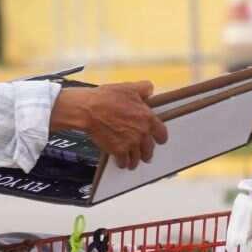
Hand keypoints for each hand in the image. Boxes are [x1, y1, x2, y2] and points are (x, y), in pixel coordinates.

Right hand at [52, 82, 168, 169]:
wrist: (89, 110)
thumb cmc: (107, 98)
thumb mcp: (129, 88)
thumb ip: (143, 88)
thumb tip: (150, 90)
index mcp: (148, 118)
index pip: (162, 134)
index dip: (160, 138)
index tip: (158, 140)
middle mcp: (142, 133)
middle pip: (150, 149)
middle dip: (146, 152)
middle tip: (144, 154)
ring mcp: (131, 143)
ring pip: (137, 158)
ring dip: (135, 160)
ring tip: (133, 162)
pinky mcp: (118, 151)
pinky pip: (124, 162)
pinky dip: (123, 163)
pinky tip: (122, 162)